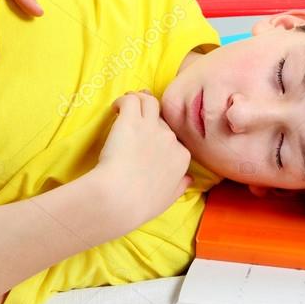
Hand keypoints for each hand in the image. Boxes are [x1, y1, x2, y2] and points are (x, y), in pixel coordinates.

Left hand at [94, 89, 192, 230]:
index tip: (148, 142)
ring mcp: (150, 126)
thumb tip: (189, 179)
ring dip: (139, 100)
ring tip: (126, 106)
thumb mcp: (168, 199)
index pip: (174, 139)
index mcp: (181, 156)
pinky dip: (122, 100)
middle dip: (148, 119)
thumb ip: (180, 186)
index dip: (160, 137)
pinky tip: (115, 108)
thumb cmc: (141, 204)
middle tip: (135, 121)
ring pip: (149, 101)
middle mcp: (169, 138)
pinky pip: (130, 100)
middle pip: (161, 120)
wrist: (120, 197)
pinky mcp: (130, 120)